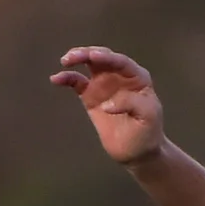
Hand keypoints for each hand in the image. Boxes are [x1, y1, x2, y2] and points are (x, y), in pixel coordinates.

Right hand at [50, 47, 165, 164]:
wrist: (138, 152)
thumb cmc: (148, 132)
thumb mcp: (148, 116)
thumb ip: (131, 104)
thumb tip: (106, 104)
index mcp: (137, 77)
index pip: (120, 61)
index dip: (106, 57)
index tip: (93, 56)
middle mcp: (119, 75)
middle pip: (101, 58)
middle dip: (87, 53)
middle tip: (73, 57)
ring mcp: (104, 84)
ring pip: (88, 64)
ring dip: (76, 58)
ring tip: (65, 62)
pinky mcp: (91, 96)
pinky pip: (77, 82)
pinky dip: (67, 78)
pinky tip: (56, 79)